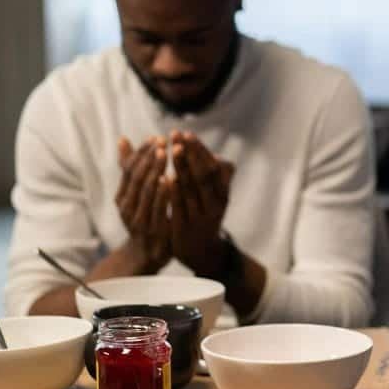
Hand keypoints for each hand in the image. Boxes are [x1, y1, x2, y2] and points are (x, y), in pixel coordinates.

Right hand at [115, 136, 171, 268]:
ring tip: (165, 154)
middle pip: (137, 178)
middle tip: (162, 142)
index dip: (141, 153)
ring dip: (155, 171)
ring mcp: (138, 220)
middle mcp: (126, 208)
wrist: (145, 255)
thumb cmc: (144, 218)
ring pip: (145, 191)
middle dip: (149, 158)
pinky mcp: (152, 231)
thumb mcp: (135, 195)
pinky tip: (171, 178)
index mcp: (122, 197)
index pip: (129, 170)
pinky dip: (163, 193)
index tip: (155, 138)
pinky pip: (157, 208)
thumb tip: (123, 139)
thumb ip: (130, 169)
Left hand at [168, 131, 234, 276]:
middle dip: (190, 153)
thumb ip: (219, 181)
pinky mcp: (186, 228)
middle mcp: (214, 205)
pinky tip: (165, 176)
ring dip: (182, 167)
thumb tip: (221, 159)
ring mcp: (200, 217)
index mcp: (223, 195)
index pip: (212, 167)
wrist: (202, 254)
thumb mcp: (217, 200)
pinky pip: (179, 207)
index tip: (187, 134)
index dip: (199, 150)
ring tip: (172, 149)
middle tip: (177, 134)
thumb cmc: (206, 218)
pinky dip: (173, 191)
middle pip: (203, 174)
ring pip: (191, 188)